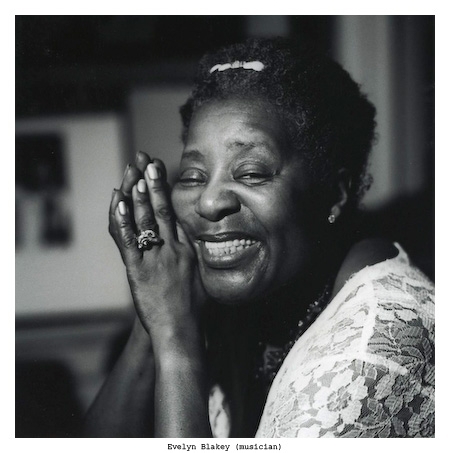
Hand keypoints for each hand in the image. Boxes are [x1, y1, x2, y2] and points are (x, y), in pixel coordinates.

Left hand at [109, 153, 205, 335]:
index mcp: (189, 250)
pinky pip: (128, 241)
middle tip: (146, 159)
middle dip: (152, 182)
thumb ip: (198, 257)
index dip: (166, 190)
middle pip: (161, 209)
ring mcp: (156, 258)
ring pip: (145, 220)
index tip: (160, 171)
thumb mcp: (203, 278)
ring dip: (137, 194)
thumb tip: (199, 242)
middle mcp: (173, 249)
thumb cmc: (196, 310)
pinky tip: (117, 201)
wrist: (182, 331)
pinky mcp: (138, 271)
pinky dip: (122, 220)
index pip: (176, 213)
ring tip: (133, 171)